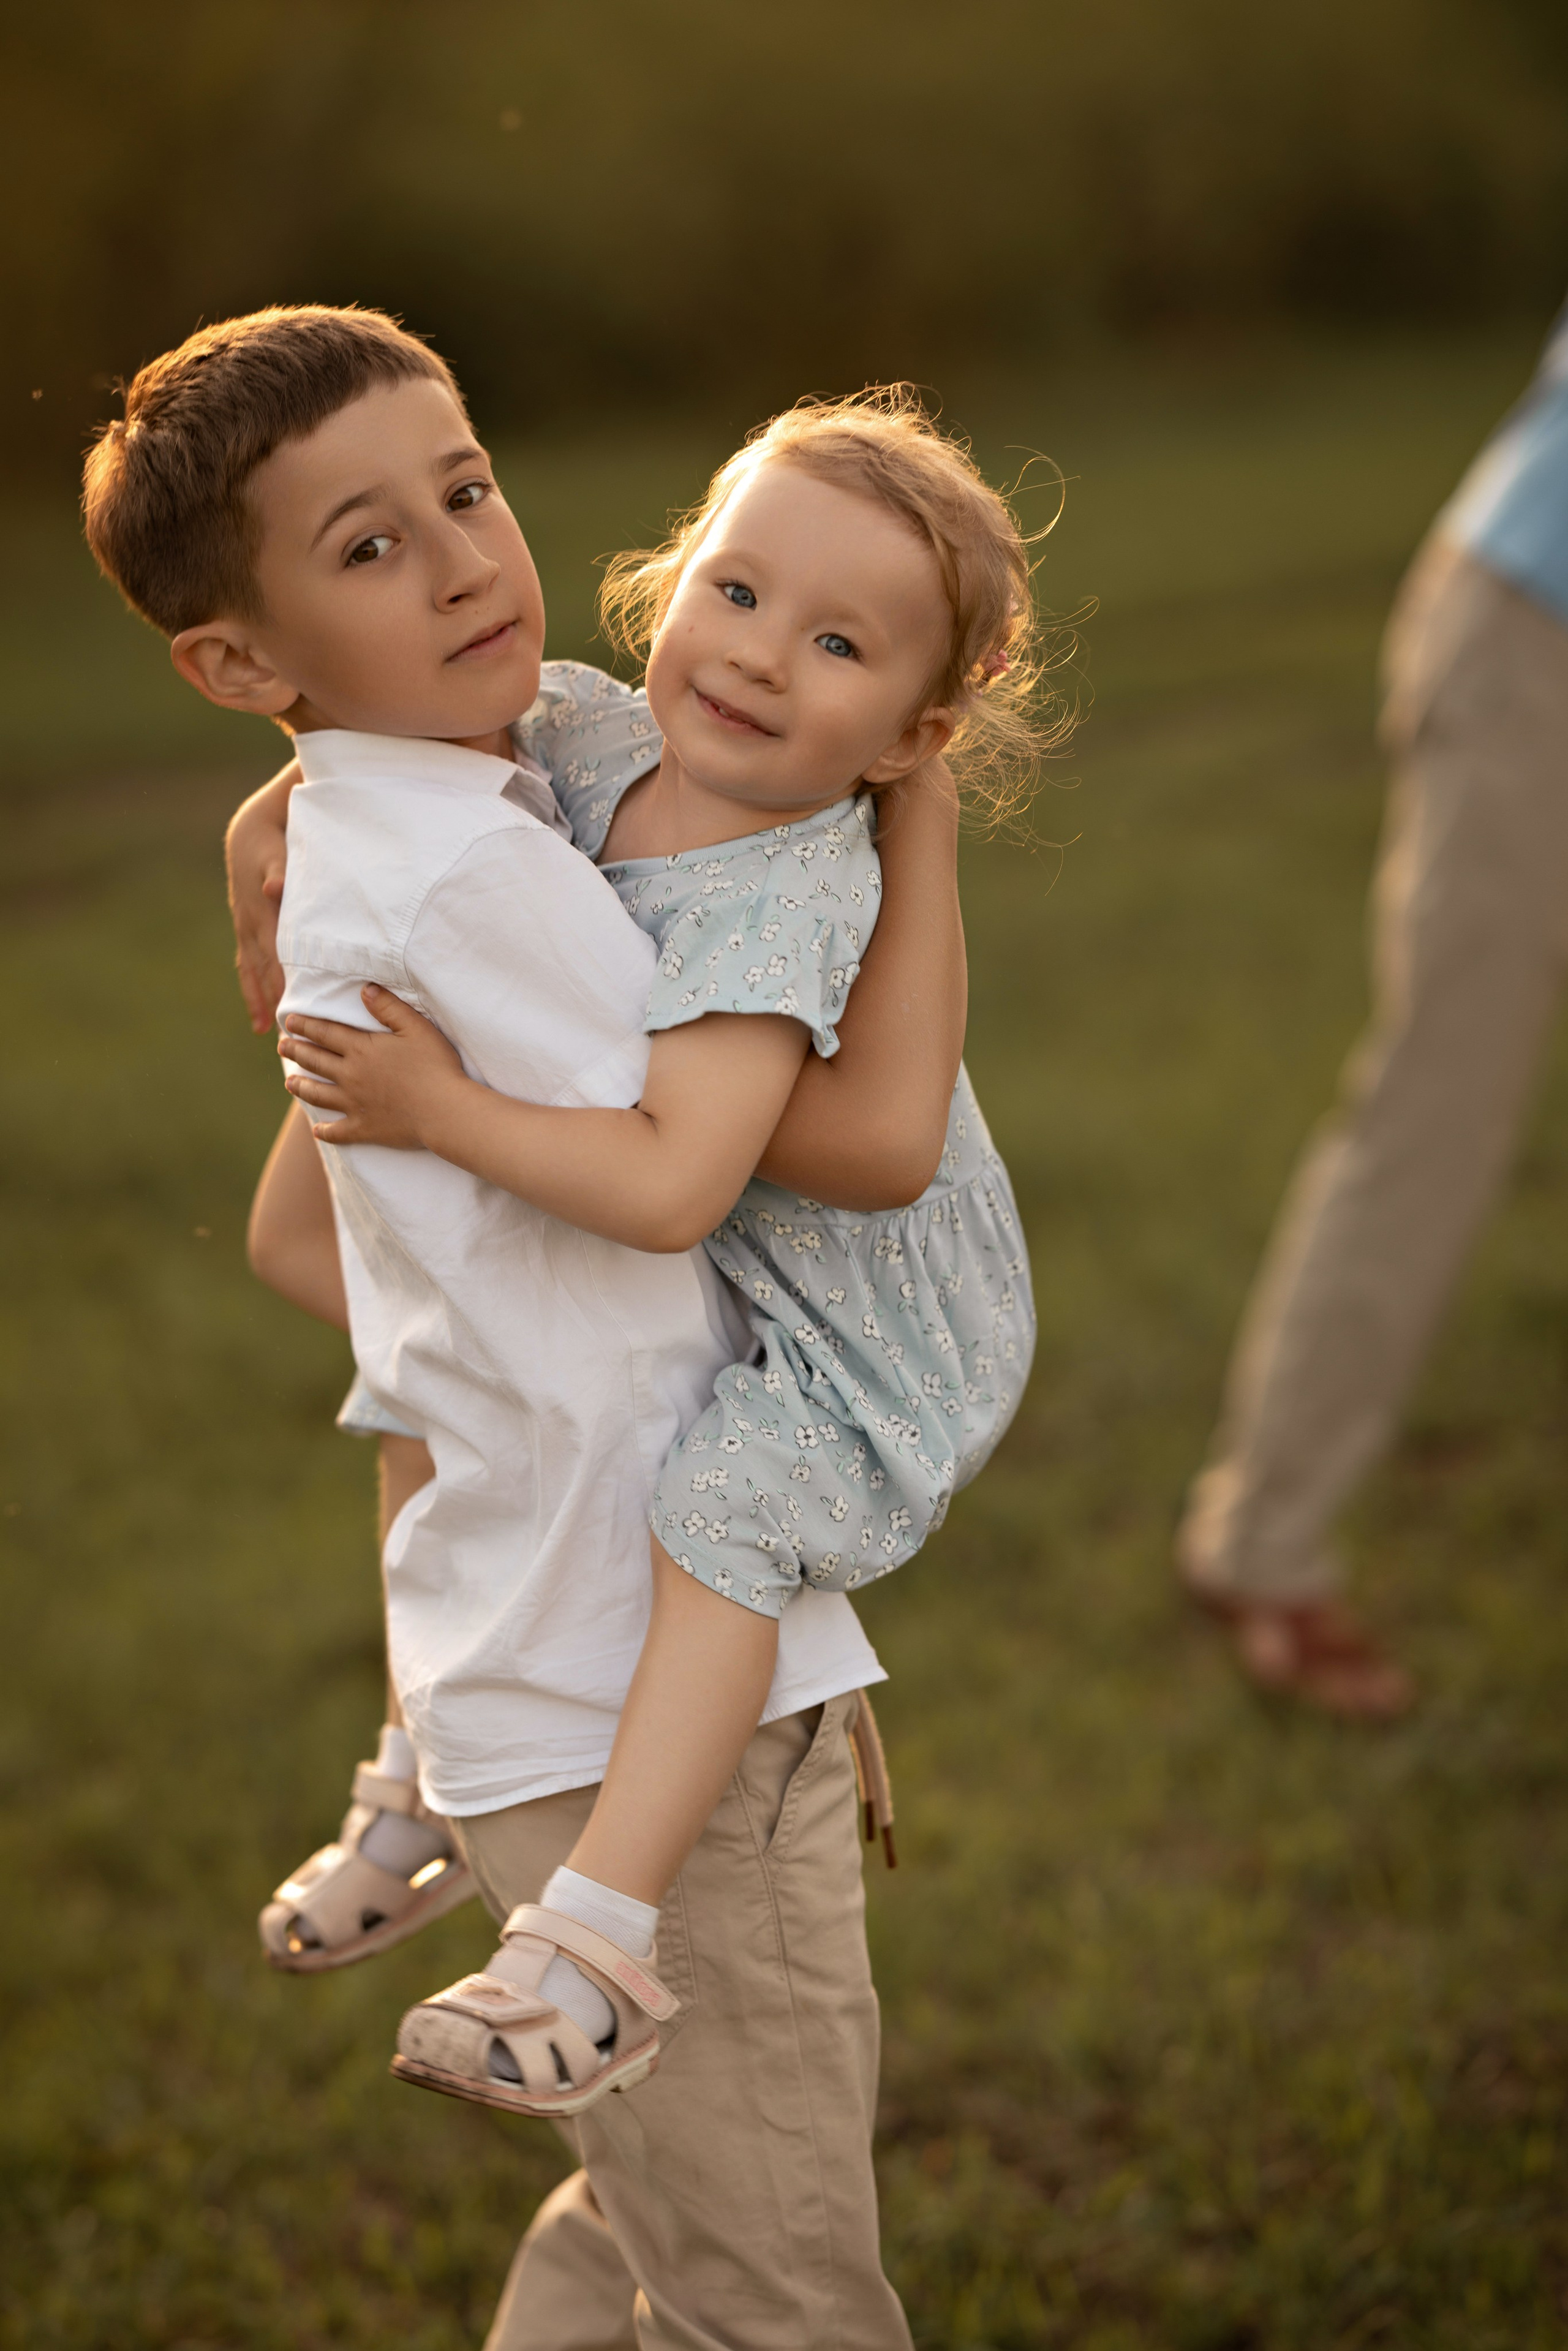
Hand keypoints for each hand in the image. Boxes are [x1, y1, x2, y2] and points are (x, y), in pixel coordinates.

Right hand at [225, 762, 297, 1032]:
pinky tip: (257, 1010)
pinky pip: (247, 964)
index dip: (282, 979)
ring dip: (259, 999)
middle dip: (272, 999)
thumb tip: (273, 887)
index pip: (275, 953)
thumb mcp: (276, 853)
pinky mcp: (245, 928)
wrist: (249, 832)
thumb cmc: (273, 843)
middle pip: (263, 969)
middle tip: (283, 1031)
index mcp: (262, 911)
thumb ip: (279, 872)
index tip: (290, 1005)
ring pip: (252, 970)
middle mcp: (250, 925)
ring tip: (264, 1031)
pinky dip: (252, 987)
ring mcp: (245, 928)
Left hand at [280, 984, 468, 1146]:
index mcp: (361, 1049)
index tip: (289, 1021)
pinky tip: (316, 1131)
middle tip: (282, 1047)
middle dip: (295, 1051)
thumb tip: (364, 990)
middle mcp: (350, 1076)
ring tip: (289, 1082)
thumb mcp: (416, 1027)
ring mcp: (354, 1104)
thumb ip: (388, 1007)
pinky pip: (337, 1132)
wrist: (444, 1110)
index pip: (325, 1033)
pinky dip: (324, 1132)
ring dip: (300, 1087)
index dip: (305, 1025)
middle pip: (315, 1061)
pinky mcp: (364, 1129)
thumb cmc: (435, 1066)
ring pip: (318, 1094)